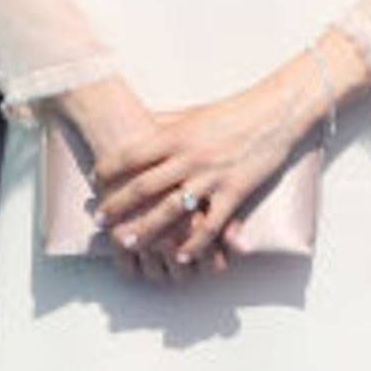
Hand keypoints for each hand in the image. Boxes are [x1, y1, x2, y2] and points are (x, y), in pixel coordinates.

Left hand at [75, 63, 320, 280]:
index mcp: (177, 136)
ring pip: (172, 210)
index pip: (133, 155)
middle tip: (99, 220)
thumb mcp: (192, 115)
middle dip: (118, 205)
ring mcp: (212, 177)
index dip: (110, 168)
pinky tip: (181, 258)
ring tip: (128, 242)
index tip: (95, 180)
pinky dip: (194, 244)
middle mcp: (190, 157)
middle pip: (144, 186)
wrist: (275, 113)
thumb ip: (166, 125)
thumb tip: (139, 126)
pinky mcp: (235, 192)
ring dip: (147, 229)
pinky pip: (210, 225)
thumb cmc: (232, 113)